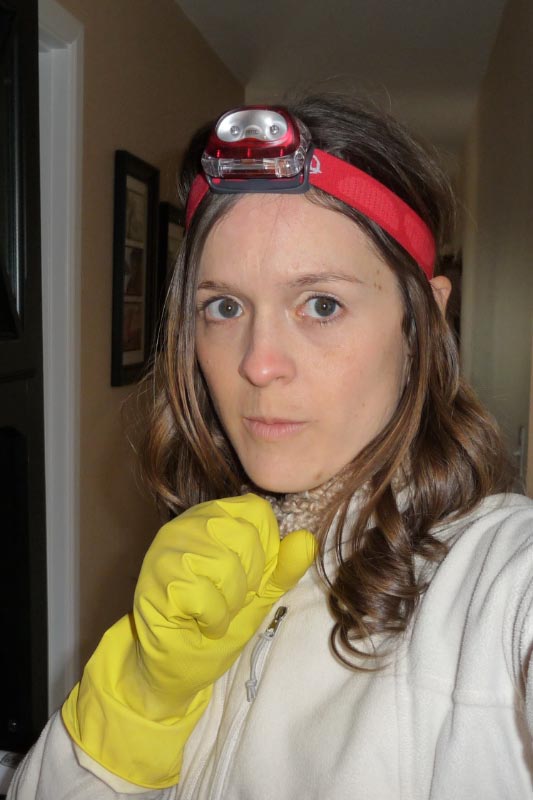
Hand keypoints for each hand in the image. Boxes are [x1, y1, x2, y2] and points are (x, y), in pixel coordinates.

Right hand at [62, 494, 315, 787]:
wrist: (179, 664)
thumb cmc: (219, 620)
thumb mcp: (262, 592)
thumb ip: (285, 566)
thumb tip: (307, 540)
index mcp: (215, 517)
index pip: (257, 511)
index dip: (265, 550)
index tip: (251, 578)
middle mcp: (188, 523)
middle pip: (245, 537)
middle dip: (248, 580)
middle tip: (230, 599)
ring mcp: (167, 549)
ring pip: (224, 566)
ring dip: (228, 603)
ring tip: (214, 612)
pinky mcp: (155, 579)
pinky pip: (203, 595)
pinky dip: (211, 618)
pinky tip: (198, 623)